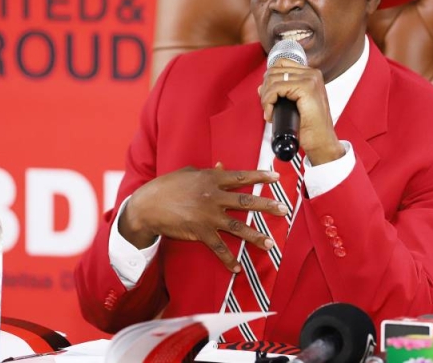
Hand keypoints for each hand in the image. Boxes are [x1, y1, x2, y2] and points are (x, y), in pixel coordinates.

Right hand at [119, 165, 286, 271]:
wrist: (148, 206)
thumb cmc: (167, 186)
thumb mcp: (189, 173)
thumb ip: (208, 171)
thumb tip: (222, 165)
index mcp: (211, 179)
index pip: (241, 177)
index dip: (260, 176)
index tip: (277, 176)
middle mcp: (214, 197)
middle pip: (246, 201)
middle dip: (267, 206)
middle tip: (284, 210)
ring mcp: (208, 216)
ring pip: (238, 227)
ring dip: (256, 237)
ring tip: (271, 244)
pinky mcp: (200, 233)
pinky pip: (218, 248)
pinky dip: (228, 260)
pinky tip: (237, 268)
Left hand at [259, 58, 344, 164]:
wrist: (321, 142)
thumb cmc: (310, 127)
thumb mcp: (294, 104)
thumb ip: (281, 92)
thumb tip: (261, 87)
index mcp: (311, 75)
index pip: (280, 64)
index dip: (269, 80)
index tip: (267, 97)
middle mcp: (312, 74)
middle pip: (274, 70)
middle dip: (265, 90)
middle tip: (267, 107)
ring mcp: (310, 79)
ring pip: (273, 79)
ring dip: (265, 97)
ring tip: (269, 112)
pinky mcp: (306, 88)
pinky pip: (276, 88)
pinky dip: (268, 102)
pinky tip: (270, 114)